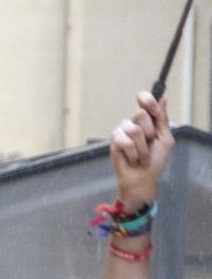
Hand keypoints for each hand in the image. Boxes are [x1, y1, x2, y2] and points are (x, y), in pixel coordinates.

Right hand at [110, 91, 172, 209]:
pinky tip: (132, 159)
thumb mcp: (165, 139)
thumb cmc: (155, 161)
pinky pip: (125, 142)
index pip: (144, 100)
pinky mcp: (114, 143)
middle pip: (140, 114)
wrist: (143, 179)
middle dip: (149, 132)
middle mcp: (133, 123)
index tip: (154, 110)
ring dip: (142, 147)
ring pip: (133, 129)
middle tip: (150, 144)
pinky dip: (133, 153)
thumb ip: (163, 120)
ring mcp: (122, 132)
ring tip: (141, 156)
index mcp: (148, 120)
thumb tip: (163, 99)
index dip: (148, 100)